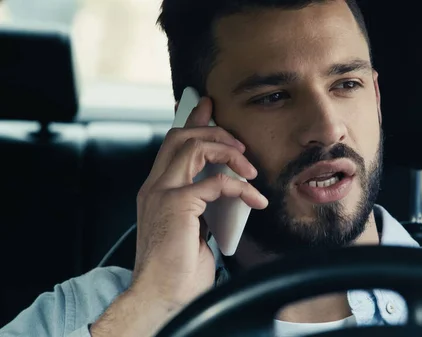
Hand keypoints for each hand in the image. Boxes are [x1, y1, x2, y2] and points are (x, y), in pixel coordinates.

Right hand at [90, 97, 267, 336]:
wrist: (162, 296)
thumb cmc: (177, 270)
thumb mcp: (191, 228)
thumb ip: (199, 205)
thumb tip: (223, 191)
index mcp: (155, 191)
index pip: (172, 146)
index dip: (191, 123)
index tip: (208, 107)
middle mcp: (154, 187)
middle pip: (180, 137)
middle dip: (213, 130)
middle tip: (239, 142)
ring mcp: (162, 193)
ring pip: (193, 147)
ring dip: (227, 152)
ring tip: (248, 168)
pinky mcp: (178, 204)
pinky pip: (216, 181)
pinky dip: (241, 187)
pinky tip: (255, 199)